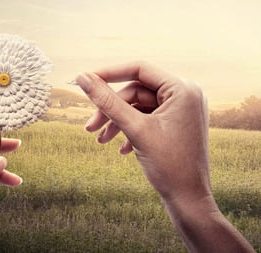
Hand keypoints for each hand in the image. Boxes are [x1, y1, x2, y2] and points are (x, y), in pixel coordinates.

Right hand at [76, 61, 209, 200]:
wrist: (188, 199)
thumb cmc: (169, 165)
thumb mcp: (134, 129)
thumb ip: (107, 101)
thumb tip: (82, 78)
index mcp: (182, 89)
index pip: (139, 68)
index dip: (109, 73)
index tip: (85, 80)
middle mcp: (184, 95)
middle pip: (135, 91)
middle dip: (110, 109)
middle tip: (89, 127)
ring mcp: (179, 110)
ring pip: (137, 106)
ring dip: (117, 122)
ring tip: (101, 140)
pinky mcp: (174, 124)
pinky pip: (145, 118)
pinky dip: (129, 130)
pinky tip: (122, 149)